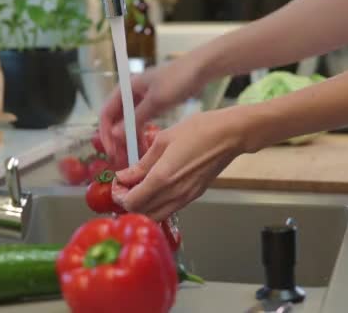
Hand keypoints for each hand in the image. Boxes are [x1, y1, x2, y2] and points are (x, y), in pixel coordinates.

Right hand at [99, 56, 206, 166]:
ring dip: (128, 140)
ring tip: (132, 157)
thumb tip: (115, 134)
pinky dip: (140, 134)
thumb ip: (135, 118)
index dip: (106, 134)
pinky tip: (144, 147)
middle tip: (121, 159)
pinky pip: (140, 122)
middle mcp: (129, 94)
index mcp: (125, 89)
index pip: (106, 114)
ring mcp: (141, 99)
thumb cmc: (176, 81)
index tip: (111, 152)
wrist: (200, 69)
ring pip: (128, 123)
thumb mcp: (156, 101)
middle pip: (115, 120)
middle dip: (116, 140)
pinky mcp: (152, 104)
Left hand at [111, 109, 245, 220]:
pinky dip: (156, 206)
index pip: (131, 202)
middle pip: (141, 213)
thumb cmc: (198, 131)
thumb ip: (141, 163)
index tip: (117, 183)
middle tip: (124, 187)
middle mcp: (173, 194)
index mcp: (162, 178)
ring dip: (142, 207)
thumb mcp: (162, 140)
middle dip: (127, 203)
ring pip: (156, 216)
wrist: (229, 135)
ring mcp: (185, 198)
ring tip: (138, 189)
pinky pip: (169, 209)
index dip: (119, 196)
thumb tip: (123, 176)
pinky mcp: (193, 196)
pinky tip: (155, 189)